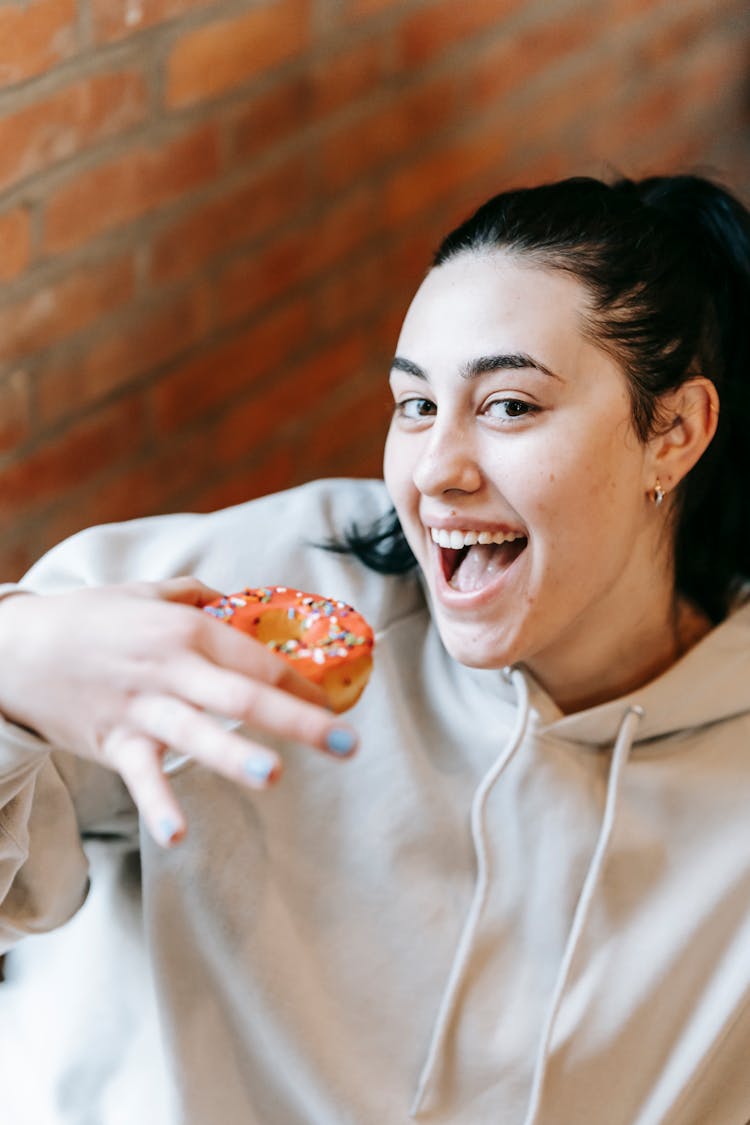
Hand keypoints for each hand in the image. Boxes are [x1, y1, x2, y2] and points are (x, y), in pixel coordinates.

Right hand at [0, 578, 357, 845]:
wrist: (18, 649)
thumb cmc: (92, 618)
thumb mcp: (149, 594)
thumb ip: (199, 597)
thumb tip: (242, 605)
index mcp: (187, 632)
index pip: (257, 659)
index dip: (301, 683)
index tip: (337, 705)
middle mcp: (170, 670)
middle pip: (241, 695)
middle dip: (296, 719)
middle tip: (345, 743)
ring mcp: (142, 709)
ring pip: (196, 733)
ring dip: (234, 755)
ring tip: (274, 776)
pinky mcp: (115, 742)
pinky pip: (140, 776)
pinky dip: (158, 804)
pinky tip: (178, 835)